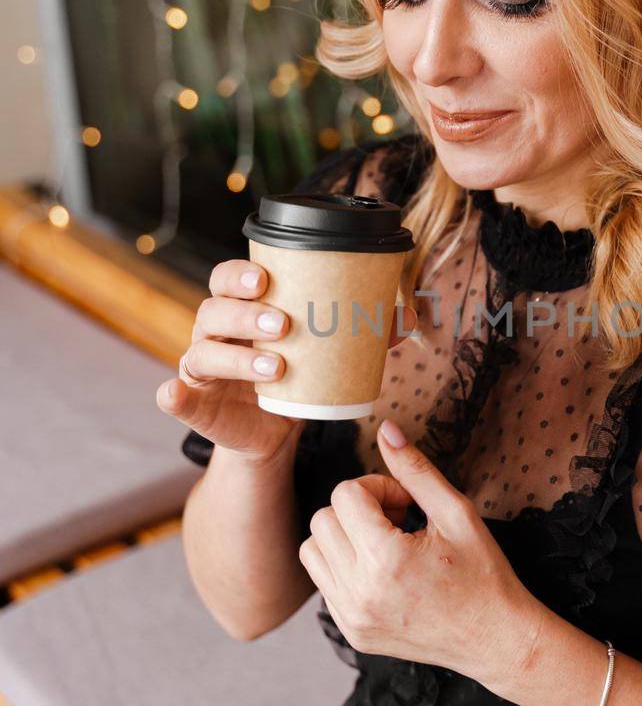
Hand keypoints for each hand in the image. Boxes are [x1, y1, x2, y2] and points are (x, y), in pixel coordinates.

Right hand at [156, 257, 417, 468]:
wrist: (276, 431)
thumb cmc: (299, 376)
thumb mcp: (325, 354)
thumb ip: (359, 334)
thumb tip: (405, 318)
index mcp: (240, 310)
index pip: (227, 279)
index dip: (239, 274)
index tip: (266, 278)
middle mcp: (214, 333)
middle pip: (213, 310)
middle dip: (245, 313)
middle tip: (283, 324)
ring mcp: (201, 369)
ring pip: (203, 352)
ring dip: (235, 356)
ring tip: (274, 366)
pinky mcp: (198, 406)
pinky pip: (176, 398)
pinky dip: (173, 396)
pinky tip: (173, 395)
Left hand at [298, 418, 544, 685]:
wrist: (494, 639)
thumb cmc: (483, 575)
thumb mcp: (457, 513)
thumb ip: (416, 469)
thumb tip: (385, 430)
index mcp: (386, 560)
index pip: (345, 494)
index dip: (377, 487)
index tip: (406, 502)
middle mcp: (360, 592)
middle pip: (322, 519)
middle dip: (357, 509)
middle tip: (397, 520)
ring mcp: (352, 617)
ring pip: (312, 549)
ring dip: (343, 536)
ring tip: (384, 544)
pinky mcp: (351, 633)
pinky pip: (323, 583)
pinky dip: (344, 567)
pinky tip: (381, 570)